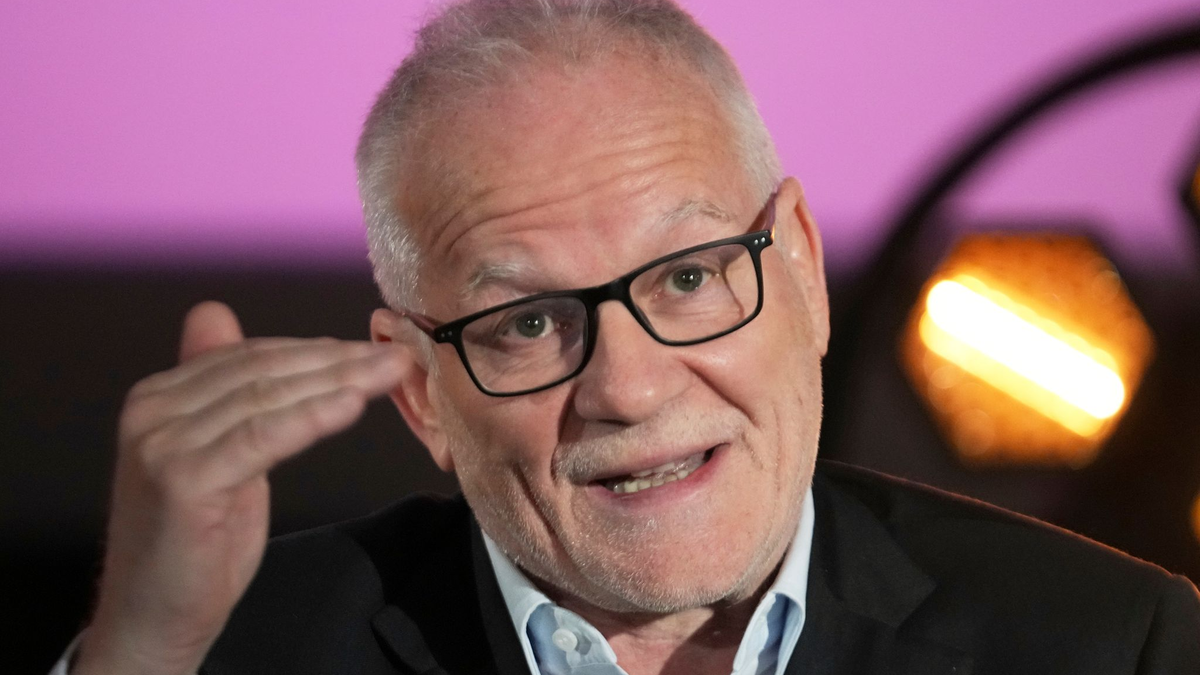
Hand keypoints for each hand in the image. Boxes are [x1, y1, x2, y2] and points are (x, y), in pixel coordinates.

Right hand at [73, 302, 407, 674]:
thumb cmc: (192, 541)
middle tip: (394, 357)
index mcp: (159, 396)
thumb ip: (223, 395)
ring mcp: (163, 443)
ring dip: (336, 382)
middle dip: (335, 361)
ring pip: (266, 399)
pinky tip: (352, 406)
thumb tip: (218, 315)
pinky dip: (311, 418)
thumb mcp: (215, 455)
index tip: (371, 349)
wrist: (153, 617)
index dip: (315, 349)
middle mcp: (152, 409)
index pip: (250, 356)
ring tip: (387, 375)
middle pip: (262, 372)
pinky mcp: (182, 479)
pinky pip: (262, 437)